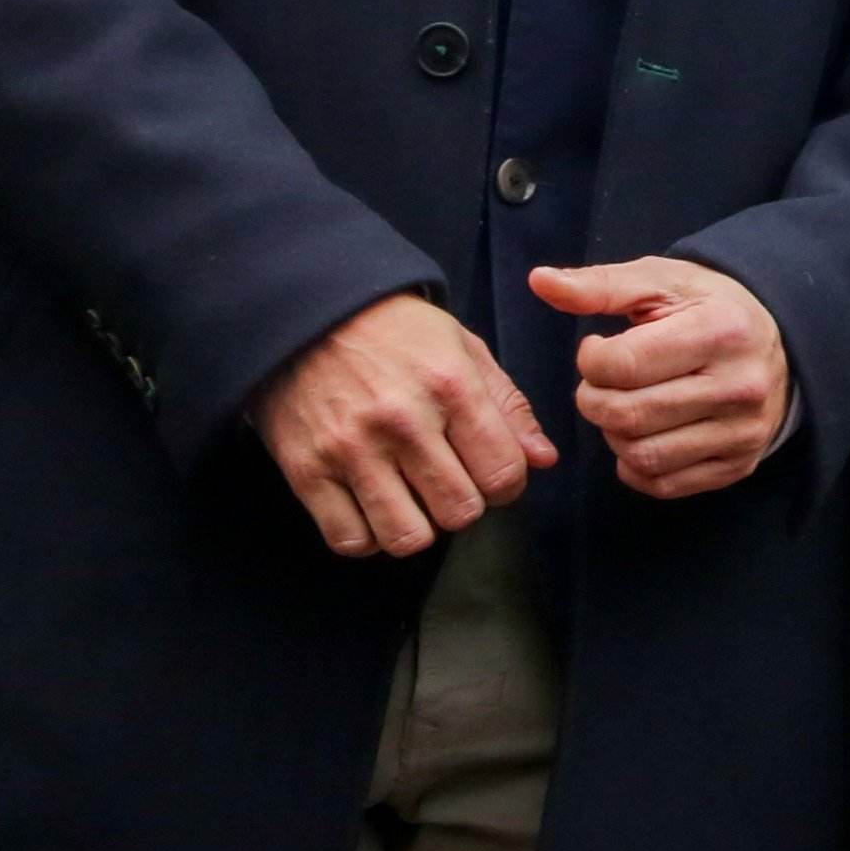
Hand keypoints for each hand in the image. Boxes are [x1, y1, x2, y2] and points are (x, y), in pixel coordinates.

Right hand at [253, 292, 553, 558]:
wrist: (307, 310)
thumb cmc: (396, 332)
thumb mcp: (463, 348)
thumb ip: (508, 406)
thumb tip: (543, 460)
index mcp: (450, 385)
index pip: (503, 474)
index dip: (506, 484)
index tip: (490, 473)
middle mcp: (402, 420)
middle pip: (459, 511)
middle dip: (463, 504)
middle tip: (447, 481)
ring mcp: (350, 448)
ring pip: (407, 537)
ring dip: (417, 526)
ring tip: (410, 498)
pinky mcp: (306, 469)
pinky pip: (350, 540)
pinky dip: (367, 536)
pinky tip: (372, 508)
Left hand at [527, 256, 790, 498]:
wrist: (779, 345)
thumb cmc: (709, 308)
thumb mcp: (661, 282)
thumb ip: (600, 284)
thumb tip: (540, 282)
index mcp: (721, 331)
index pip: (623, 365)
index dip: (591, 360)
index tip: (599, 349)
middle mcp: (739, 386)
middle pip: (627, 415)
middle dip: (594, 399)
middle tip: (601, 382)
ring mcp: (743, 432)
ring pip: (641, 455)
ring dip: (613, 433)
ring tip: (624, 405)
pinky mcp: (738, 466)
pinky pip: (661, 484)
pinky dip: (635, 464)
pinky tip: (642, 433)